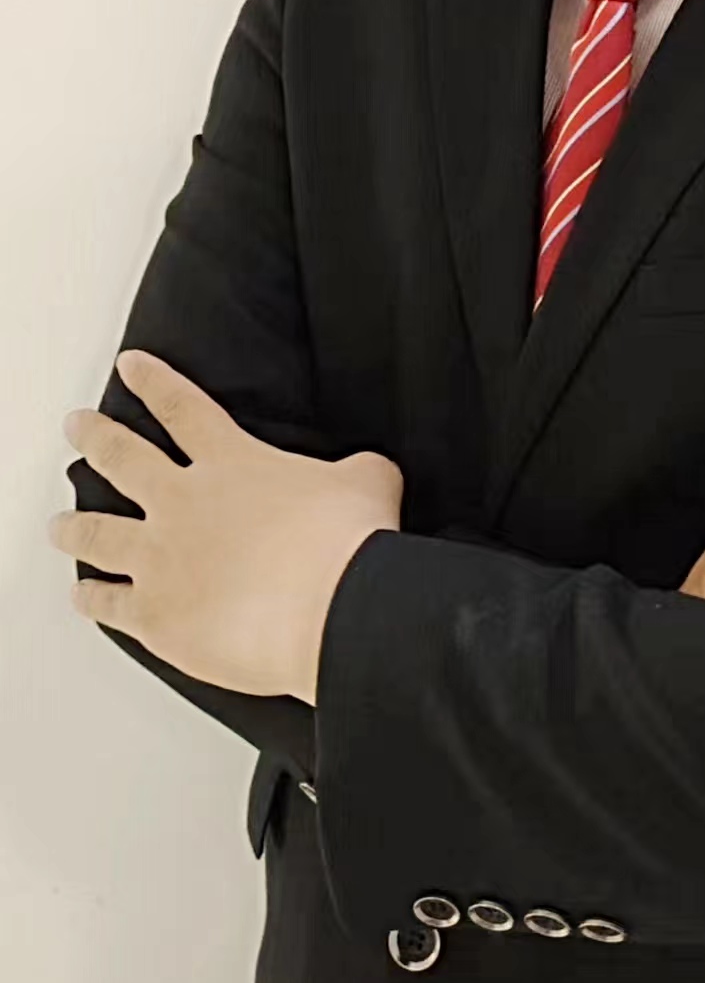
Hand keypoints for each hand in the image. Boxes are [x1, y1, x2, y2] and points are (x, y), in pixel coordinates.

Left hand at [47, 349, 403, 702]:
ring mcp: (162, 559)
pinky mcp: (156, 616)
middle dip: (94, 438)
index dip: (153, 382)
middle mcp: (184, 503)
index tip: (130, 367)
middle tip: (76, 427)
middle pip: (123, 459)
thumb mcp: (368, 480)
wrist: (333, 609)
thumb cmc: (348, 546)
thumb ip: (354, 468)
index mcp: (232, 462)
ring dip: (74, 526)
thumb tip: (364, 470)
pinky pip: (109, 603)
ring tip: (58, 523)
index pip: (183, 408)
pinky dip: (92, 598)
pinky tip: (83, 595)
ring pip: (98, 533)